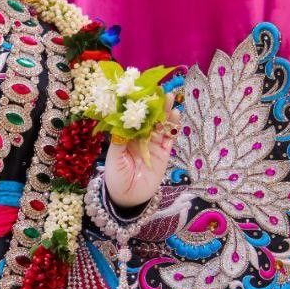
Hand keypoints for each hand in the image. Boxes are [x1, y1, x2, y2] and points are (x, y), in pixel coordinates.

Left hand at [103, 94, 179, 208]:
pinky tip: (175, 116)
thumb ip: (119, 142)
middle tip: (159, 90)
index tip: (140, 91)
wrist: (127, 199)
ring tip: (170, 98)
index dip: (137, 105)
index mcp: (125, 137)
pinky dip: (172, 128)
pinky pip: (169, 139)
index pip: (132, 117)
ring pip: (161, 125)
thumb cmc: (116, 178)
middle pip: (149, 118)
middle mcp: (140, 138)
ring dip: (165, 112)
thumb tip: (121, 123)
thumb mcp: (114, 159)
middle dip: (154, 105)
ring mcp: (153, 145)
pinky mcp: (163, 154)